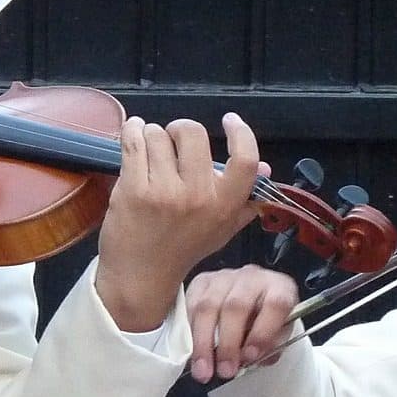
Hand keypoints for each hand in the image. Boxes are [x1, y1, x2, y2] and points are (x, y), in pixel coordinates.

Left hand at [93, 112, 263, 331]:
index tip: (230, 120)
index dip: (241, 133)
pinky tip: (133, 137)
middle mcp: (198, 196)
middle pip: (192, 132)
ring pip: (157, 134)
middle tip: (173, 143)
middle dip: (180, 130)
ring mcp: (164, 192)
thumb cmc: (183, 248)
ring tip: (150, 153)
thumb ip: (244, 198)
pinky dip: (131, 132)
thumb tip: (265, 167)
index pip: (245, 160)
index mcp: (224, 205)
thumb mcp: (222, 228)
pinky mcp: (133, 189)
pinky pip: (133, 141)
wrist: (141, 276)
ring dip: (151, 135)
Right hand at [185, 264, 298, 382]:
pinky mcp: (202, 281)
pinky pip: (191, 305)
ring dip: (203, 343)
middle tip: (225, 371)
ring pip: (208, 306)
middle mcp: (252, 278)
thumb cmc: (266, 320)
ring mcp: (224, 277)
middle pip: (236, 306)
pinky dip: (190, 332)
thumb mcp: (278, 334)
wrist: (252, 297)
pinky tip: (192, 352)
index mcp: (279, 288)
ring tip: (203, 370)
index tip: (250, 357)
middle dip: (228, 344)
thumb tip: (247, 359)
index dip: (262, 333)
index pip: (275, 305)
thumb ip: (269, 347)